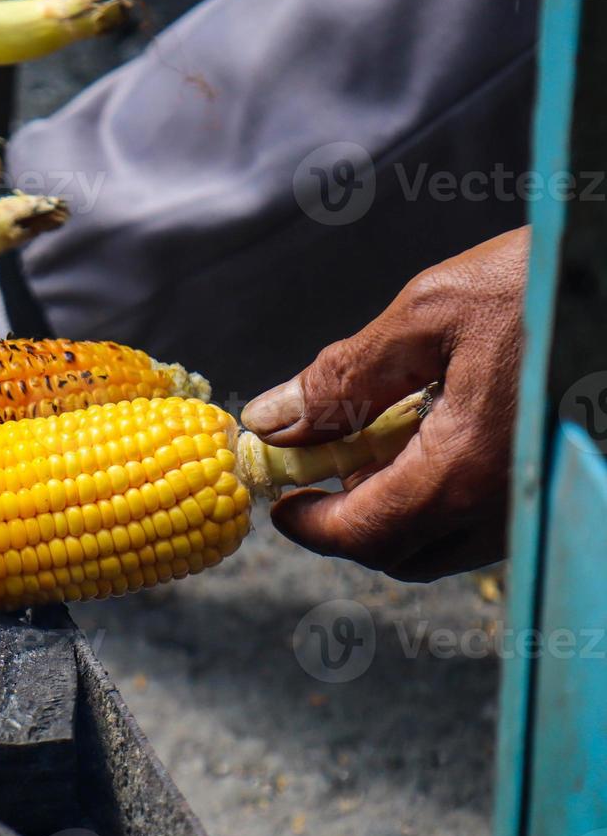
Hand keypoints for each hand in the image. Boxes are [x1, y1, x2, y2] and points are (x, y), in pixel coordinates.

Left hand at [241, 227, 528, 580]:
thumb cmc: (548, 282)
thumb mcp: (431, 313)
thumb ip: (345, 378)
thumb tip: (272, 423)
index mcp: (465, 470)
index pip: (364, 536)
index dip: (311, 526)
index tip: (282, 501)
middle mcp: (508, 506)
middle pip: (405, 553)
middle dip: (353, 518)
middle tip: (328, 460)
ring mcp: (542, 499)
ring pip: (450, 541)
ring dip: (402, 506)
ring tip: (386, 433)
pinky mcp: (563, 480)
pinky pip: (491, 518)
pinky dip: (448, 493)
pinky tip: (442, 429)